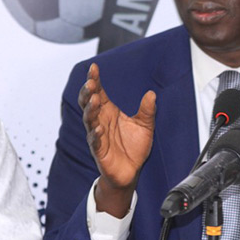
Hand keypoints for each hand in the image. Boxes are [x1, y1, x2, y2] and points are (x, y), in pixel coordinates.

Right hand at [79, 63, 155, 216]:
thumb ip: (147, 110)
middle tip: (90, 82)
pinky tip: (98, 128)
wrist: (131, 171)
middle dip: (88, 91)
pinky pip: (94, 141)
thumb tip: (152, 94)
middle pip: (89, 102)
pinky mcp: (99, 150)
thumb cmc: (134, 147)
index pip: (99, 92)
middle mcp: (101, 120)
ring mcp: (97, 135)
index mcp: (109, 111)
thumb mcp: (145, 125)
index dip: (95, 80)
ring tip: (94, 99)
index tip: (94, 67)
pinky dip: (95, 134)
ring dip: (90, 109)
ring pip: (89, 119)